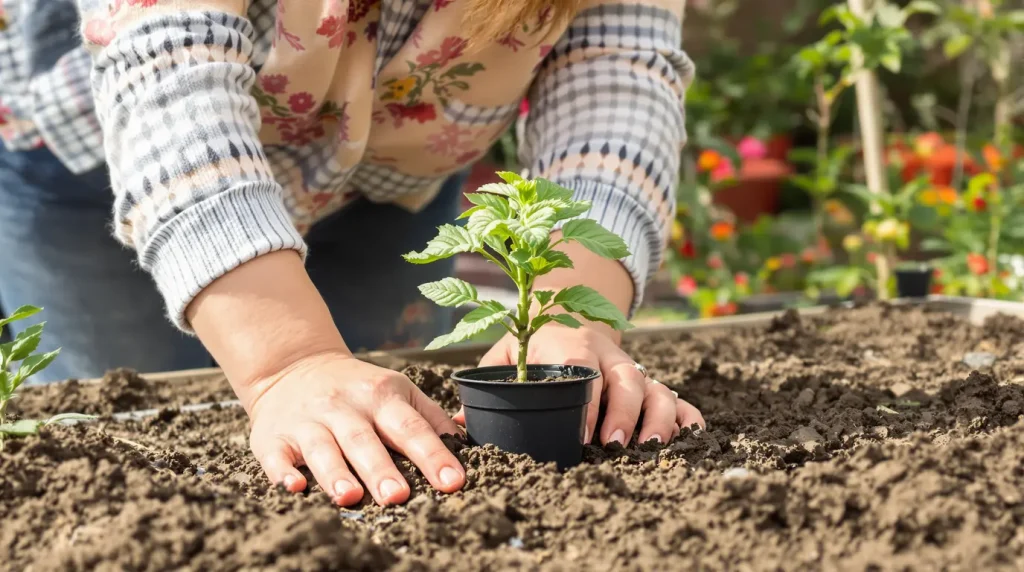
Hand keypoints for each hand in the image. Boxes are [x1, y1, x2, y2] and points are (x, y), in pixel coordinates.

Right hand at [185, 252, 464, 506]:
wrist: (293, 367)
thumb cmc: (357, 389)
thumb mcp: (396, 390)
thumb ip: (429, 416)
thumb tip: (465, 440)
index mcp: (381, 396)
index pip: (410, 427)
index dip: (432, 455)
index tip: (453, 481)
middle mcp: (344, 407)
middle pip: (364, 440)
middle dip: (381, 469)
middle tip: (398, 496)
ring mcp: (308, 422)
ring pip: (323, 448)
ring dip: (336, 473)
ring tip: (350, 497)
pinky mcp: (274, 438)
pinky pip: (278, 456)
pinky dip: (283, 472)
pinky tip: (294, 486)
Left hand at [462, 323, 703, 445]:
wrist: (565, 310)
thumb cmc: (530, 343)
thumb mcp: (505, 355)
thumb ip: (489, 383)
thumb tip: (459, 424)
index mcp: (569, 343)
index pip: (582, 369)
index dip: (588, 402)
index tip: (584, 436)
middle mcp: (607, 354)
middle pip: (627, 378)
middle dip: (625, 413)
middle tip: (614, 446)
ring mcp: (632, 367)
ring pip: (656, 386)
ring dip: (657, 418)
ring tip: (650, 448)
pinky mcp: (649, 380)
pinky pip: (677, 396)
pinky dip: (687, 415)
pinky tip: (690, 437)